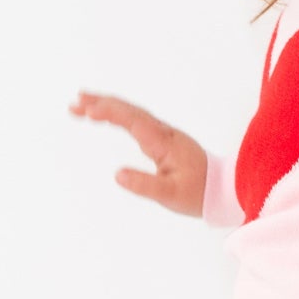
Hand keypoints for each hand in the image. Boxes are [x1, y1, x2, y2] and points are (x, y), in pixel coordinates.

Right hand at [70, 90, 207, 216]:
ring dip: (107, 106)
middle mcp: (163, 132)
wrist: (223, 189)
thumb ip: (144, 185)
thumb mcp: (170, 195)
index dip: (109, 112)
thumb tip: (117, 174)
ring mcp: (163, 134)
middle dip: (101, 104)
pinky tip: (106, 117)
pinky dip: (118, 115)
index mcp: (163, 142)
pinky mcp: (163, 139)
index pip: (132, 120)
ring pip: (132, 112)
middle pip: (129, 110)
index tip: (87, 111)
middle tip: (75, 103)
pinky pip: (136, 120)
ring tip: (82, 106)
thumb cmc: (198, 193)